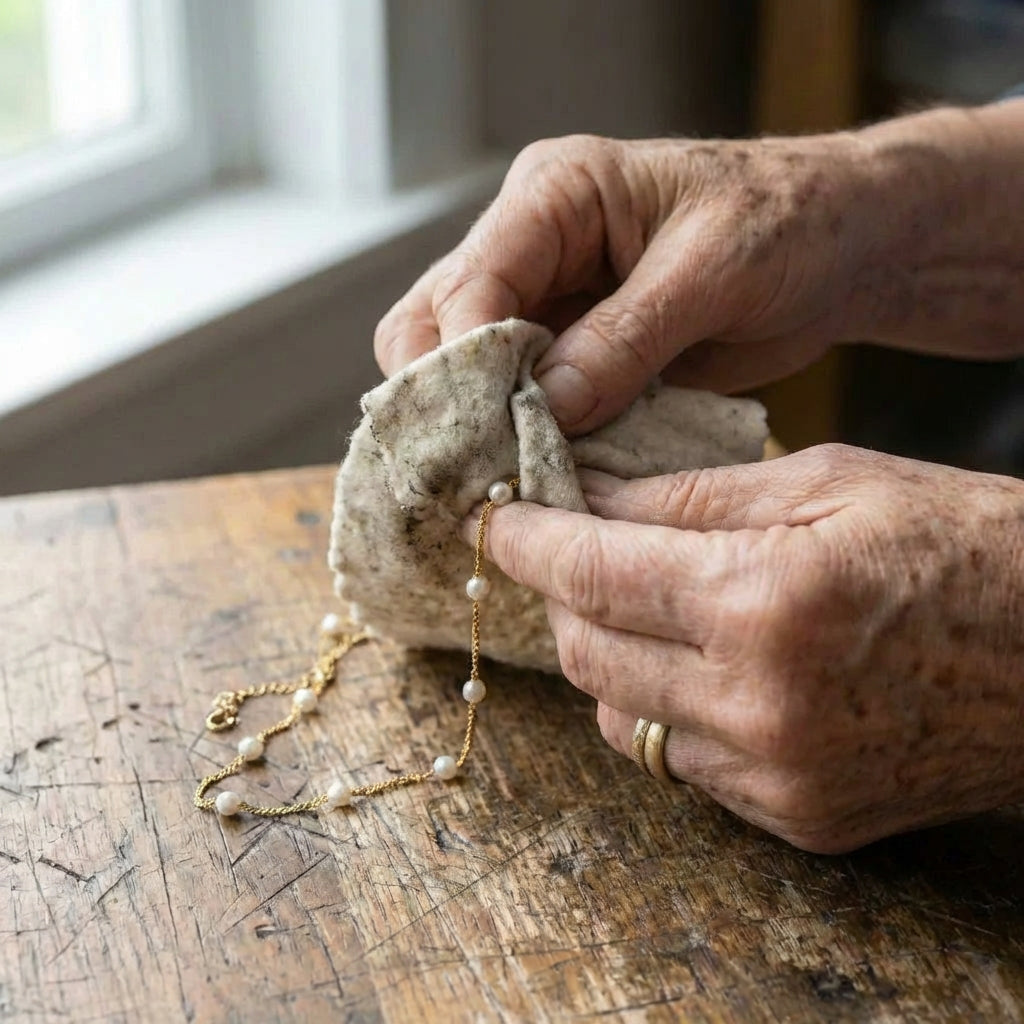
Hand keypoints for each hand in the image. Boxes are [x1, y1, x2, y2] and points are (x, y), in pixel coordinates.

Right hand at [377, 132, 876, 432]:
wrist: (838, 246)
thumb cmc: (790, 223)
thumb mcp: (713, 271)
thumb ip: (625, 339)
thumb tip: (547, 410)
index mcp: (554, 195)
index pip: (470, 283)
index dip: (467, 364)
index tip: (487, 439)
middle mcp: (530, 246)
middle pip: (434, 326)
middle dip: (448, 400)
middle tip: (478, 470)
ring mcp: (545, 302)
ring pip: (461, 370)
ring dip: (477, 427)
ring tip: (503, 482)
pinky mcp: (570, 353)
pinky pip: (517, 401)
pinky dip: (519, 441)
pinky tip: (534, 476)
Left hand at [465, 444, 1023, 852]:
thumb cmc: (964, 544)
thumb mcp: (828, 482)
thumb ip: (690, 495)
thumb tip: (589, 495)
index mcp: (766, 602)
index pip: (591, 572)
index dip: (526, 540)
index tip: (494, 519)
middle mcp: (759, 705)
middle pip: (586, 653)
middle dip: (560, 595)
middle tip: (570, 548)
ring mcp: (778, 776)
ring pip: (617, 717)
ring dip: (608, 655)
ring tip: (643, 605)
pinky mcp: (799, 818)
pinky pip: (680, 762)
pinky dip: (664, 708)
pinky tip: (700, 665)